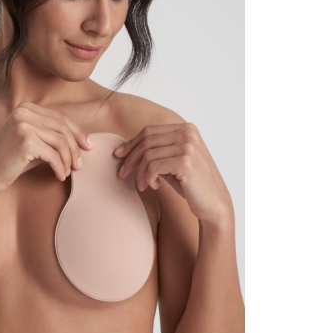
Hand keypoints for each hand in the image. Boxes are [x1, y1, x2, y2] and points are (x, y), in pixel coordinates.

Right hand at [0, 101, 93, 193]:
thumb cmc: (9, 160)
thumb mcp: (30, 140)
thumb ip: (50, 134)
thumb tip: (81, 139)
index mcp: (26, 107)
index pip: (60, 117)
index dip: (77, 132)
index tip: (87, 146)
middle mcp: (25, 112)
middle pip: (63, 128)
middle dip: (76, 147)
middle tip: (80, 164)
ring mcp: (24, 125)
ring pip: (61, 142)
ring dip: (68, 159)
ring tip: (68, 171)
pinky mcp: (26, 141)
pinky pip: (54, 155)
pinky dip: (60, 167)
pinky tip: (60, 176)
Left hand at [113, 122, 232, 222]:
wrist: (213, 203)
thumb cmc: (190, 184)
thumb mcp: (172, 162)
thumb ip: (156, 151)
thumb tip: (124, 149)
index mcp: (186, 129)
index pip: (149, 131)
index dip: (131, 143)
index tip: (118, 155)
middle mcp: (188, 134)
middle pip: (146, 141)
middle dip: (130, 158)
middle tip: (122, 174)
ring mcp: (188, 146)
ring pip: (148, 155)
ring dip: (139, 173)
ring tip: (142, 186)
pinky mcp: (186, 162)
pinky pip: (154, 166)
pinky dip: (148, 178)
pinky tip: (154, 186)